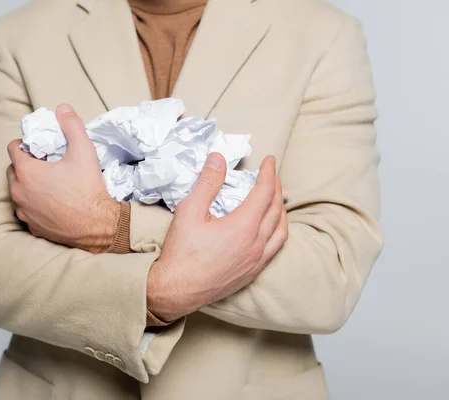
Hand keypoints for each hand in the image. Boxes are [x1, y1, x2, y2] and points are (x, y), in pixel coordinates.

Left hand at [7, 104, 120, 253]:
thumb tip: (63, 108)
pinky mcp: (32, 227)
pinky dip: (34, 205)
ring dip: (27, 185)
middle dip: (24, 165)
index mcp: (26, 172)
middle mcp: (19, 192)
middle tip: (44, 164)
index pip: (12, 149)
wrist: (98, 226)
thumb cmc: (88, 189)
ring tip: (48, 184)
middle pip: (12, 170)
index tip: (37, 147)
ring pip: (18, 192)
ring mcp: (24, 212)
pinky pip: (27, 211)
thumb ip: (72, 126)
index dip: (24, 144)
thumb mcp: (83, 151)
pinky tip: (52, 203)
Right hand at [147, 154, 287, 320]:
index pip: (265, 192)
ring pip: (281, 231)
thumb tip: (218, 159)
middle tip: (271, 175)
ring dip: (281, 211)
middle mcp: (256, 244)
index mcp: (243, 227)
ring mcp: (256, 261)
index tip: (269, 160)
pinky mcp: (252, 273)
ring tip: (275, 200)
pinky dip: (278, 232)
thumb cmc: (181, 252)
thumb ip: (207, 183)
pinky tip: (270, 230)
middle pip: (276, 210)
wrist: (176, 290)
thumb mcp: (189, 211)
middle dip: (276, 188)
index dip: (269, 173)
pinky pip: (275, 249)